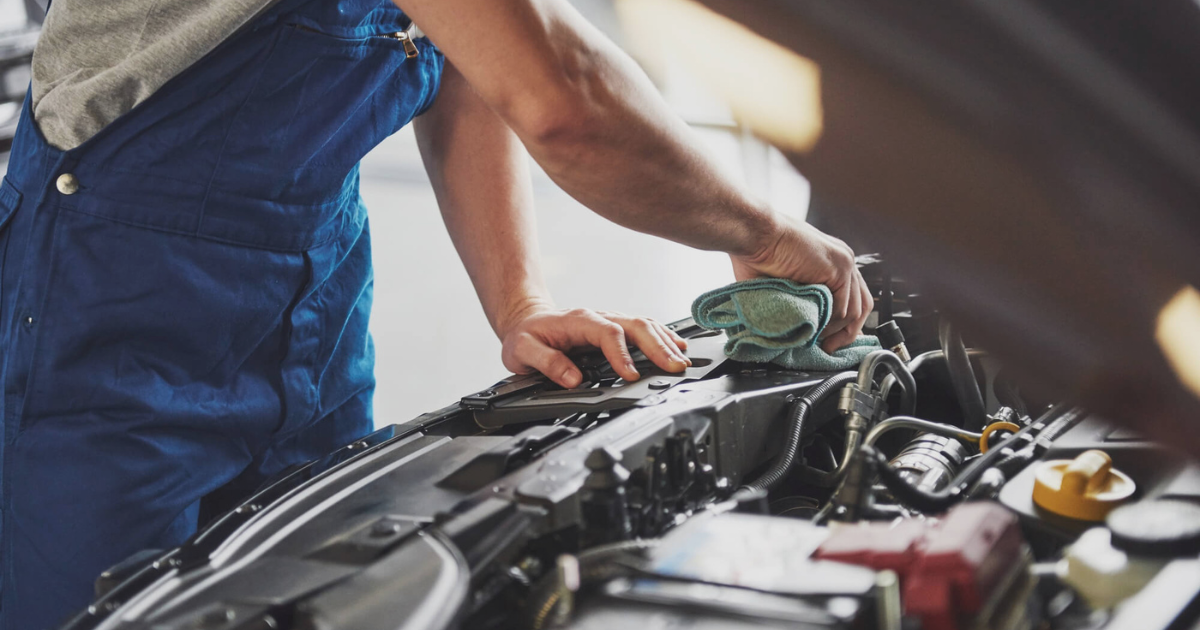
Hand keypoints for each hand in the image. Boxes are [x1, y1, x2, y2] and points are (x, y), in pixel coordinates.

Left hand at [500, 307, 690, 387]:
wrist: (526, 319)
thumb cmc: (525, 336)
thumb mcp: (522, 351)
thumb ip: (546, 363)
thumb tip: (573, 378)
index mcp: (578, 321)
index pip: (608, 333)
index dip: (622, 355)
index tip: (631, 376)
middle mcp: (598, 317)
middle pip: (635, 326)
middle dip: (657, 347)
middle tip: (674, 368)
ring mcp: (609, 320)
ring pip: (644, 325)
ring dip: (665, 342)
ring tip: (682, 360)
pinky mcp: (615, 327)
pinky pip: (644, 327)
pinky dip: (662, 336)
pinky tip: (677, 345)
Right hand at [731, 215, 872, 352]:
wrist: (755, 235)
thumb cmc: (758, 254)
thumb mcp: (783, 283)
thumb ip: (799, 302)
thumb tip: (801, 328)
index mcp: (831, 261)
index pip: (853, 297)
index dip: (845, 323)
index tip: (830, 341)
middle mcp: (843, 260)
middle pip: (862, 304)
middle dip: (848, 331)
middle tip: (830, 348)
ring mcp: (844, 263)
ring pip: (854, 310)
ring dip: (835, 330)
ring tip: (816, 338)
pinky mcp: (839, 267)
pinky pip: (843, 308)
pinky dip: (830, 323)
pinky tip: (813, 327)